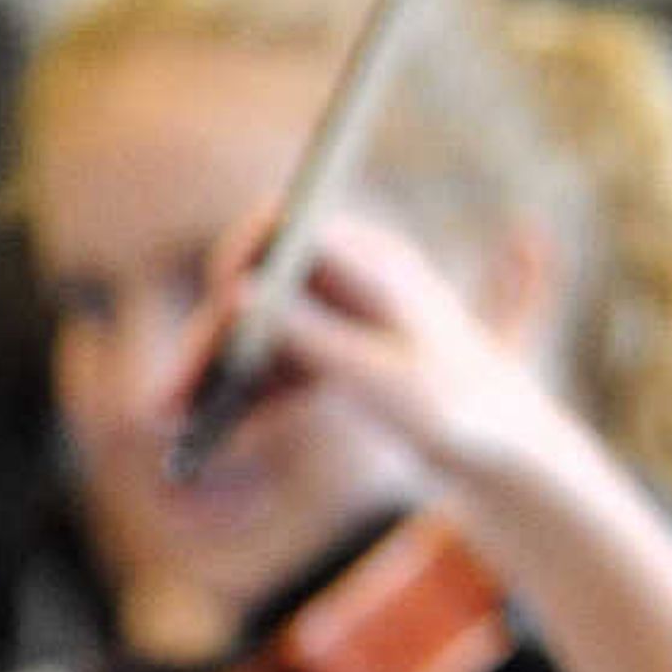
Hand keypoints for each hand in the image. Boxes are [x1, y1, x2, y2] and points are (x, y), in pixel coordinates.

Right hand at [163, 199, 578, 492]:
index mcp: (375, 263)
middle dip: (211, 340)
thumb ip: (312, 335)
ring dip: (214, 376)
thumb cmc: (458, 406)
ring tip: (172, 424)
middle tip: (167, 399)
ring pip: (257, 333)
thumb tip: (239, 292)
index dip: (242, 249)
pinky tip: (213, 435)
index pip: (289, 225)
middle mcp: (349, 279)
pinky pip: (274, 366)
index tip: (218, 291)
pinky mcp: (329, 350)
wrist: (504, 446)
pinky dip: (246, 398)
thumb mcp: (382, 378)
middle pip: (258, 289)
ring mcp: (336, 313)